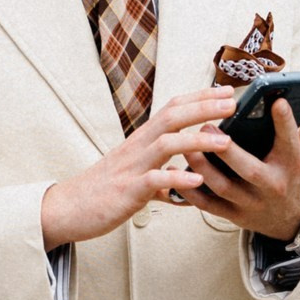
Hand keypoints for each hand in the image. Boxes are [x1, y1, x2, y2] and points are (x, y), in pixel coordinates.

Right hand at [41, 87, 234, 246]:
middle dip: (204, 108)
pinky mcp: (127, 191)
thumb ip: (163, 177)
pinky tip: (196, 180)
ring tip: (225, 142)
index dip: (200, 98)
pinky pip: (153, 181)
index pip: (172, 109)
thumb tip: (186, 181)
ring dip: (197, 140)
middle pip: (172, 117)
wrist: (67, 208)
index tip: (226, 91)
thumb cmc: (103, 192)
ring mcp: (132, 168)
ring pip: (166, 144)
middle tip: (232, 102)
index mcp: (141, 141)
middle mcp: (137, 147)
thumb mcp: (136, 177)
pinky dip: (175, 178)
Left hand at [186, 99, 299, 239]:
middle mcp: (272, 186)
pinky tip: (177, 171)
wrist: (290, 220)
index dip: (285, 123)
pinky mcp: (234, 215)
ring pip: (223, 187)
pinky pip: (208, 205)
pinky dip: (190, 191)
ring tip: (188, 144)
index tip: (276, 101)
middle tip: (206, 125)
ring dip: (203, 166)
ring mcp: (251, 203)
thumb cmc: (296, 175)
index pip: (289, 142)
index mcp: (293, 166)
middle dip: (226, 150)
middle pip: (249, 170)